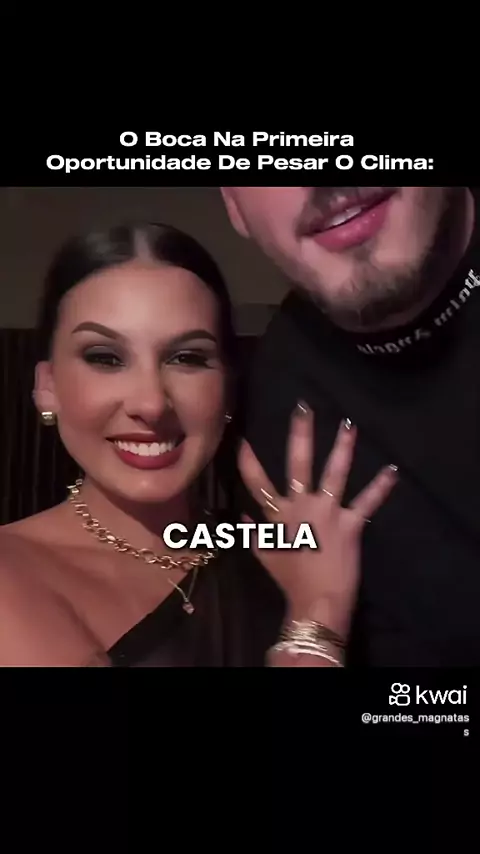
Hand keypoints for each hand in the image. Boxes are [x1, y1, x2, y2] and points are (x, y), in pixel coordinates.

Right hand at [238, 402, 397, 638]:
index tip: (242, 439)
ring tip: (349, 425)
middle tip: (304, 408)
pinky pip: (368, 502)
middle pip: (298, 463)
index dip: (248, 460)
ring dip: (342, 448)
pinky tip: (393, 470)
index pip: (257, 482)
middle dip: (301, 434)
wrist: (315, 601)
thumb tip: (243, 514)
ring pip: (333, 473)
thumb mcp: (264, 555)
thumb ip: (253, 532)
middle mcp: (300, 506)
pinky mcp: (350, 524)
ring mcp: (326, 512)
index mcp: (277, 514)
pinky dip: (381, 487)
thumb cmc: (290, 579)